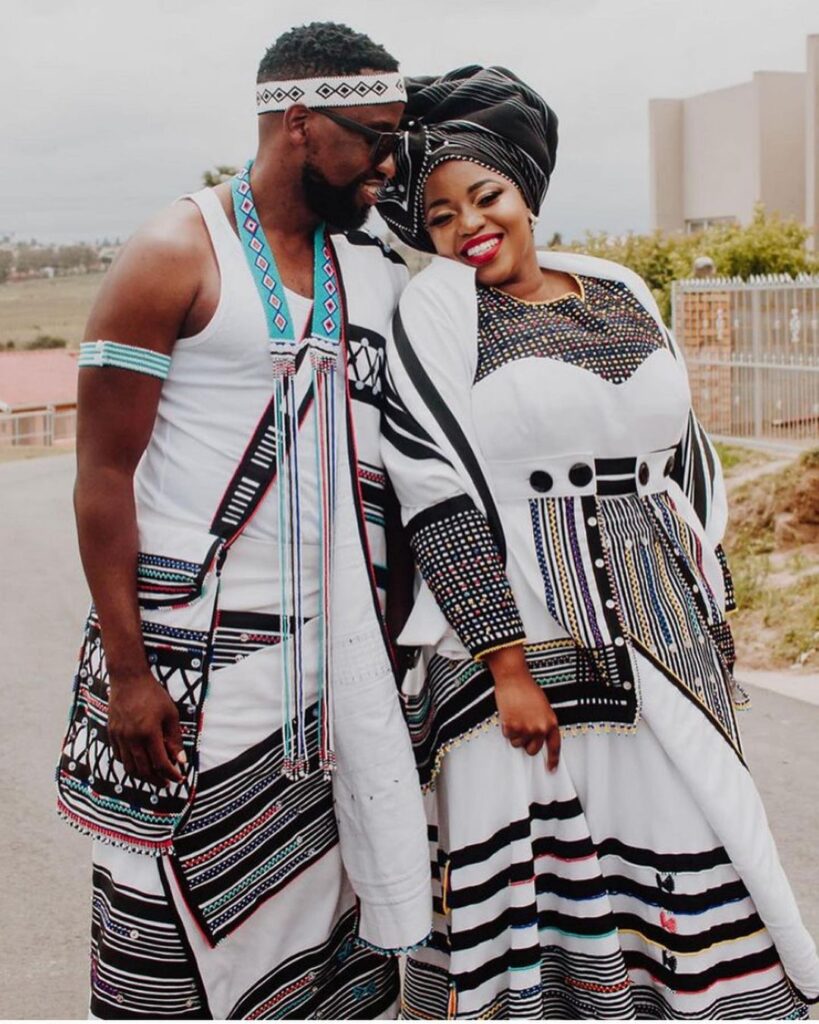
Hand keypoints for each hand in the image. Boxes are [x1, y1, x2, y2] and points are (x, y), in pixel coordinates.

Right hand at [107, 670, 185, 786]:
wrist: (128, 679)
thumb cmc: (153, 695)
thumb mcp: (171, 714)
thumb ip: (175, 739)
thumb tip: (181, 760)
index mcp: (149, 733)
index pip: (161, 763)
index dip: (171, 774)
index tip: (179, 778)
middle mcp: (131, 738)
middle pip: (143, 770)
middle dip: (157, 780)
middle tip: (166, 783)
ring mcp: (119, 737)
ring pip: (129, 767)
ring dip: (142, 776)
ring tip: (153, 776)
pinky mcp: (111, 734)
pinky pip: (119, 756)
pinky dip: (129, 764)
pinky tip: (139, 762)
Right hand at [485, 645, 560, 769]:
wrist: (514, 678)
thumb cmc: (527, 689)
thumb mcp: (542, 707)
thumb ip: (542, 723)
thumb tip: (536, 739)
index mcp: (551, 722)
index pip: (554, 746)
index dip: (553, 760)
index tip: (551, 769)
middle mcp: (540, 728)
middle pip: (533, 750)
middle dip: (526, 743)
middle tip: (521, 729)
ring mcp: (526, 729)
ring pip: (517, 743)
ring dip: (514, 733)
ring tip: (515, 715)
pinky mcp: (512, 727)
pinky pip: (507, 736)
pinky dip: (506, 727)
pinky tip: (508, 713)